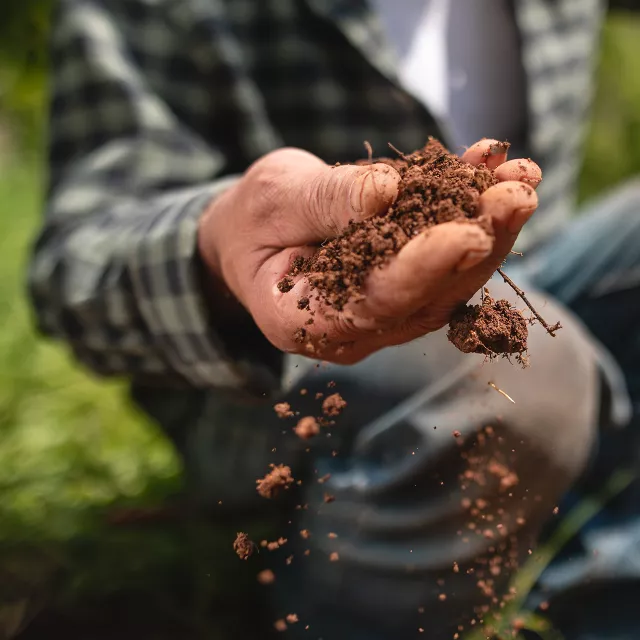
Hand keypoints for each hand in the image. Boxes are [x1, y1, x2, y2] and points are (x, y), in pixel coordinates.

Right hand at [198, 140, 540, 363]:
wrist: (257, 234)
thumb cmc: (254, 219)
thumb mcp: (274, 198)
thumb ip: (325, 200)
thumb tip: (387, 192)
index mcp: (303, 319)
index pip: (372, 304)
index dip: (422, 271)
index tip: (468, 233)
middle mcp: (352, 327)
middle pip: (425, 298)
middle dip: (476, 246)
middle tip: (516, 195)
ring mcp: (384, 311)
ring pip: (449, 283)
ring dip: (490, 231)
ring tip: (522, 179)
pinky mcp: (406, 286)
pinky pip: (447, 257)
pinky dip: (474, 214)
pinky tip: (495, 169)